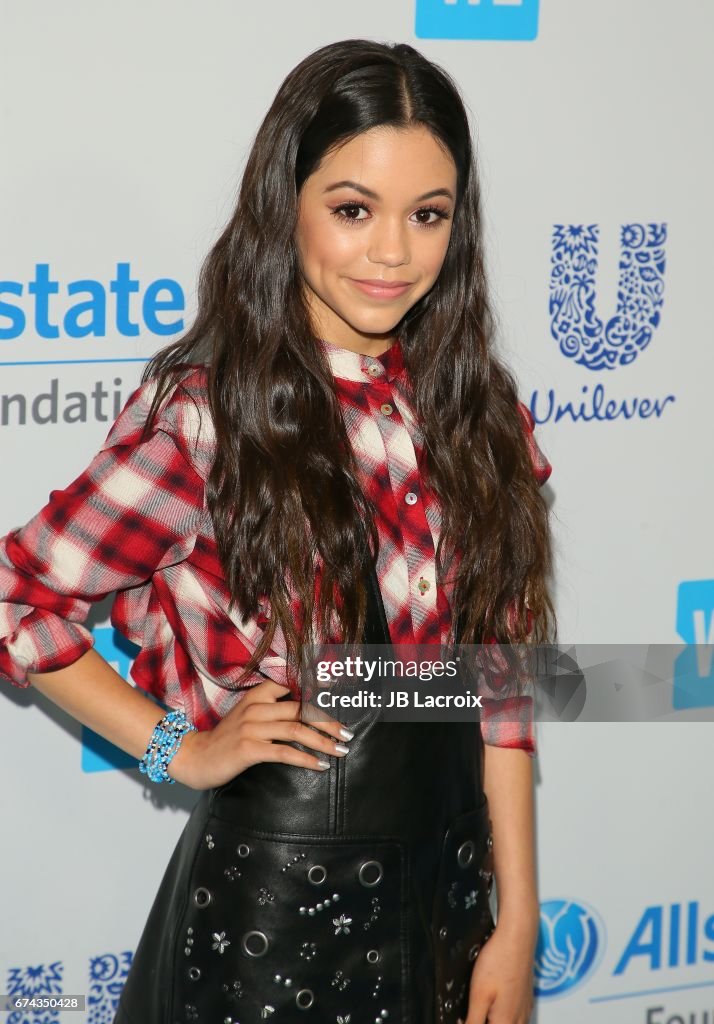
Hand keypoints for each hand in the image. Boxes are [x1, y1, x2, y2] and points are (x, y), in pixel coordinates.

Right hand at [167, 678, 351, 789]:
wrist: (196, 757)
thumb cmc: (227, 739)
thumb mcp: (248, 716)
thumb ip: (273, 710)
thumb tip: (307, 713)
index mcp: (258, 695)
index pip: (295, 690)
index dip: (320, 695)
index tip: (342, 702)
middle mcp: (256, 707)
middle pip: (301, 710)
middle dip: (329, 722)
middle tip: (347, 733)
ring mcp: (251, 727)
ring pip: (296, 729)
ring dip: (323, 740)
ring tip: (341, 750)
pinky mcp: (248, 749)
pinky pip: (284, 752)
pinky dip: (306, 759)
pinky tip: (320, 765)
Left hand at [458, 916, 537, 1023]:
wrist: (517, 936)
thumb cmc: (499, 961)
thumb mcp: (478, 995)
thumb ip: (473, 1020)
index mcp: (506, 1022)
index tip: (462, 1018)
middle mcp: (519, 1019)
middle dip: (484, 1022)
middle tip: (470, 1011)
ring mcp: (525, 1009)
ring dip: (494, 1020)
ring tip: (481, 1008)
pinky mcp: (526, 998)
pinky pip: (516, 1018)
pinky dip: (503, 1017)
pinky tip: (495, 1005)